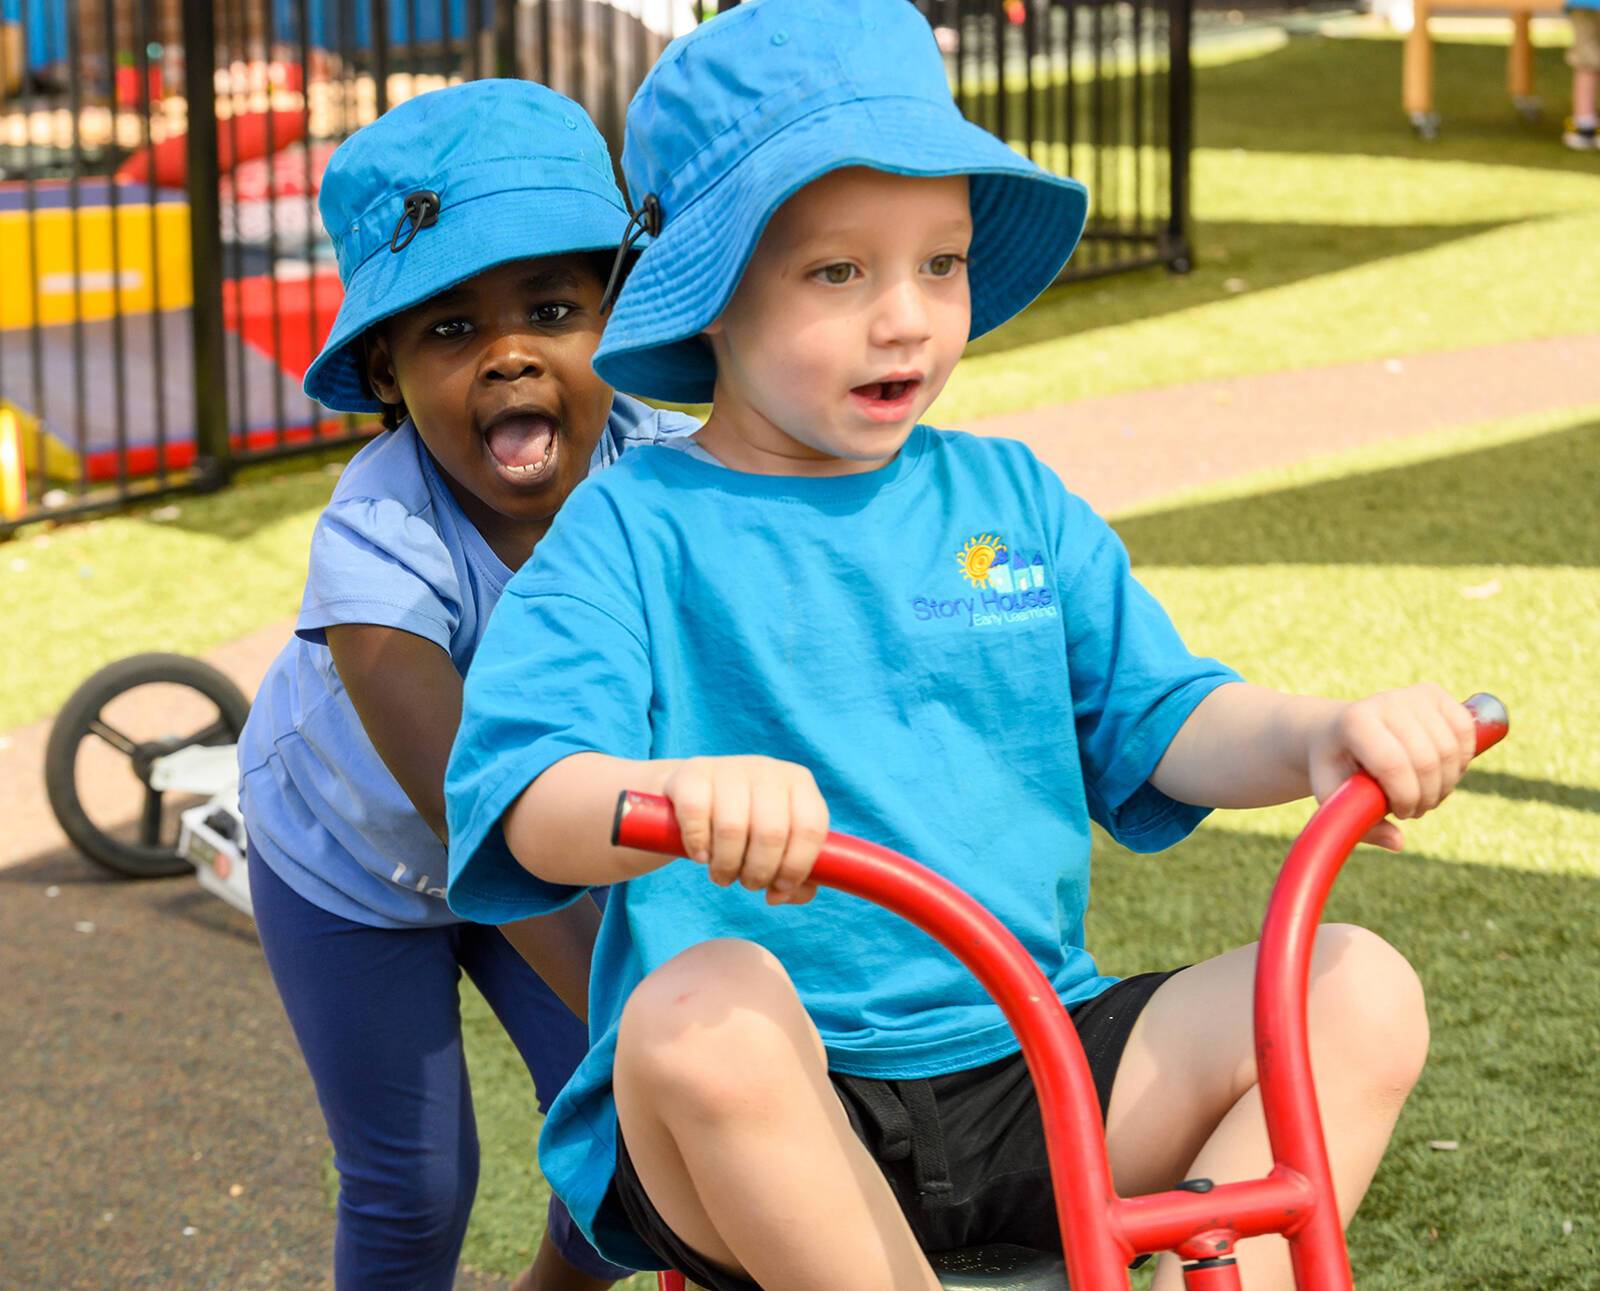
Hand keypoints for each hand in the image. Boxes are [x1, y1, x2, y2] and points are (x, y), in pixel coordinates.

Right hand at [661, 756, 829, 904]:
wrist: (695, 794)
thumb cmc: (746, 825)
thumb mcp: (777, 846)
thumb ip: (795, 878)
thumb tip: (781, 894)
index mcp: (800, 783)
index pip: (810, 828)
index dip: (796, 867)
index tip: (778, 887)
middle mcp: (768, 770)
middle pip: (771, 833)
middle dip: (759, 872)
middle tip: (747, 883)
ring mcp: (730, 766)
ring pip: (732, 828)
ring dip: (726, 865)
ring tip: (722, 874)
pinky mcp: (694, 772)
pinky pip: (696, 815)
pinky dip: (698, 845)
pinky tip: (700, 854)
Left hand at [1308, 685, 1477, 850]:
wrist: (1336, 731)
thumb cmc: (1336, 768)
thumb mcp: (1333, 797)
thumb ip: (1358, 823)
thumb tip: (1398, 843)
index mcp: (1354, 723)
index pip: (1393, 764)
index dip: (1405, 797)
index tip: (1399, 813)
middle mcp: (1384, 701)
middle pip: (1427, 760)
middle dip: (1427, 796)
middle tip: (1414, 809)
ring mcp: (1411, 694)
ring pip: (1452, 751)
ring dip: (1446, 784)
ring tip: (1425, 794)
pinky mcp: (1434, 694)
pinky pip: (1466, 733)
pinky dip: (1462, 761)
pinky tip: (1441, 773)